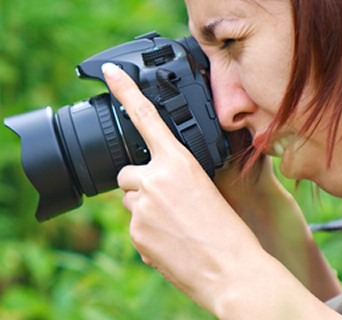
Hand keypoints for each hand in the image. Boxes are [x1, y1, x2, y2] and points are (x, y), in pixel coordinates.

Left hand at [101, 63, 263, 307]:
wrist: (232, 270)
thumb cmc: (228, 230)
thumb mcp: (205, 188)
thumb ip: (175, 177)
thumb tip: (153, 186)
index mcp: (178, 161)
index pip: (145, 116)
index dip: (125, 90)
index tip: (109, 71)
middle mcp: (154, 178)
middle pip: (127, 172)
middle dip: (139, 183)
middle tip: (166, 203)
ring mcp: (141, 206)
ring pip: (129, 200)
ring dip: (144, 207)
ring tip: (174, 225)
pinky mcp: (135, 232)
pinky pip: (133, 225)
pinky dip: (147, 232)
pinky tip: (171, 242)